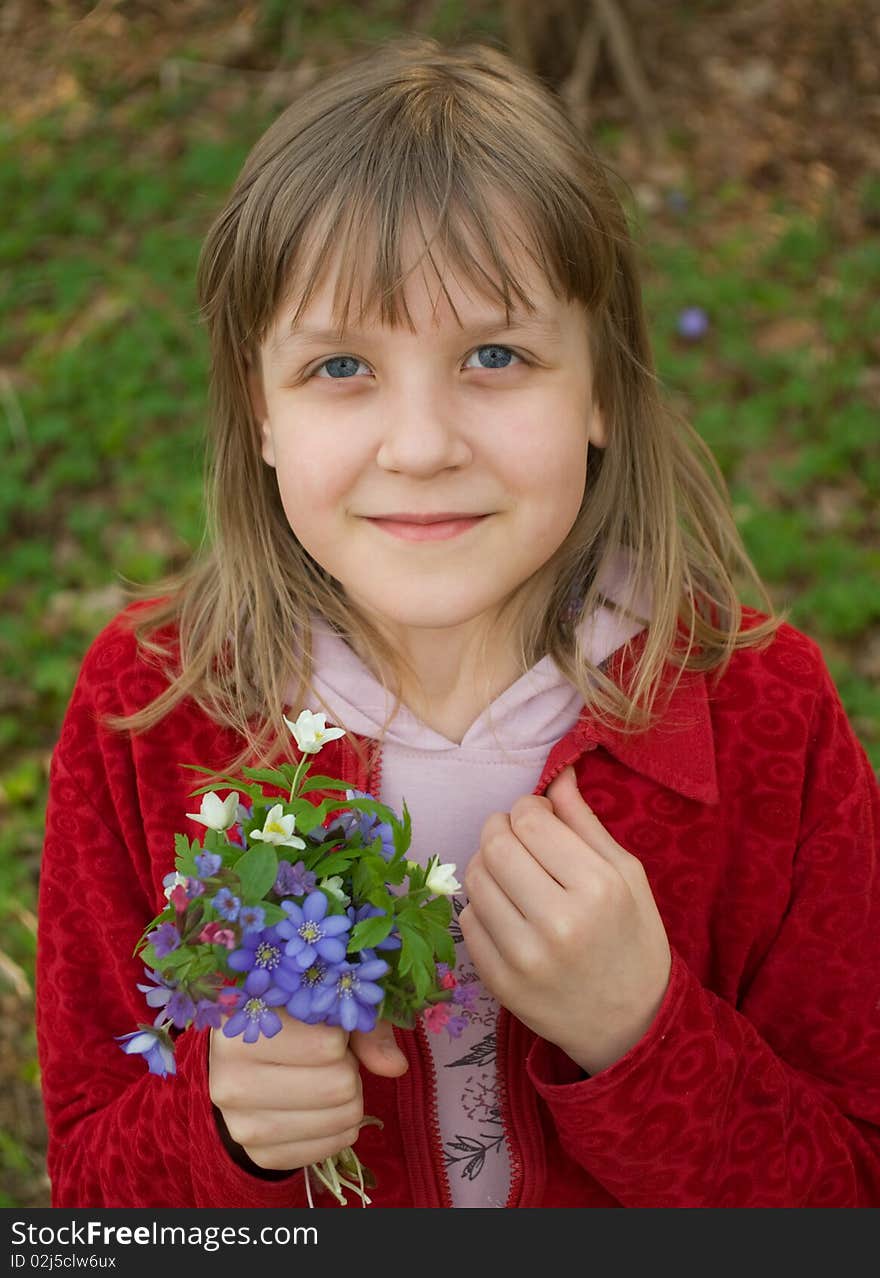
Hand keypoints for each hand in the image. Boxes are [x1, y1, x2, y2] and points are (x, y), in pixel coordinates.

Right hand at [209, 1011, 407, 1171]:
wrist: (244, 1059)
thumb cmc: (289, 1020)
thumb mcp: (324, 1005)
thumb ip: (363, 1026)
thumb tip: (395, 1066)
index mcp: (242, 1032)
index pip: (330, 1045)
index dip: (341, 1035)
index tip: (324, 1026)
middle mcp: (230, 1082)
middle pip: (339, 1085)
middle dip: (348, 1068)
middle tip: (330, 1057)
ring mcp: (241, 1126)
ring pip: (340, 1117)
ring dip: (347, 1097)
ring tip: (324, 1078)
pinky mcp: (259, 1155)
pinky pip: (329, 1148)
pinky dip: (339, 1128)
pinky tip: (322, 1107)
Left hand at [459, 766, 670, 1074]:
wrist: (632, 1025)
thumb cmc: (634, 939)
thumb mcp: (627, 874)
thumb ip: (586, 822)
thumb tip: (557, 774)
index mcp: (598, 887)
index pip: (530, 819)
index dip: (528, 809)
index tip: (539, 820)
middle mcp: (558, 922)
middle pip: (495, 845)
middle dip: (500, 829)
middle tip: (516, 838)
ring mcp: (524, 957)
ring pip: (474, 879)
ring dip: (486, 864)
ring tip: (511, 873)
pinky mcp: (500, 983)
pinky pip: (467, 920)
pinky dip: (482, 905)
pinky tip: (507, 911)